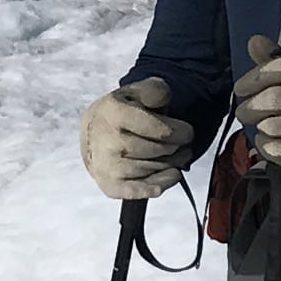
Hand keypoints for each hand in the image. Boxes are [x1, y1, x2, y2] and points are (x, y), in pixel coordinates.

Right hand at [81, 77, 196, 201]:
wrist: (93, 133)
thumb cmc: (121, 111)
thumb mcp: (136, 92)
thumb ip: (153, 89)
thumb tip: (161, 97)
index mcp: (113, 112)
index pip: (158, 129)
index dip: (180, 132)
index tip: (187, 132)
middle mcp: (106, 140)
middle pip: (156, 151)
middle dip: (176, 149)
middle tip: (184, 146)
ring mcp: (106, 165)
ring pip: (151, 169)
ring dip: (171, 165)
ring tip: (178, 157)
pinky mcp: (109, 185)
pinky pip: (139, 191)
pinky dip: (157, 186)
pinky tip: (171, 176)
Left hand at [234, 37, 280, 196]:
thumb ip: (279, 62)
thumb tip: (254, 41)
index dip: (254, 77)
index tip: (241, 88)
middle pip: (269, 98)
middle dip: (249, 107)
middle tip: (245, 113)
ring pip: (267, 124)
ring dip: (260, 128)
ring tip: (269, 128)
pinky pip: (271, 147)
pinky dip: (266, 146)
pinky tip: (277, 143)